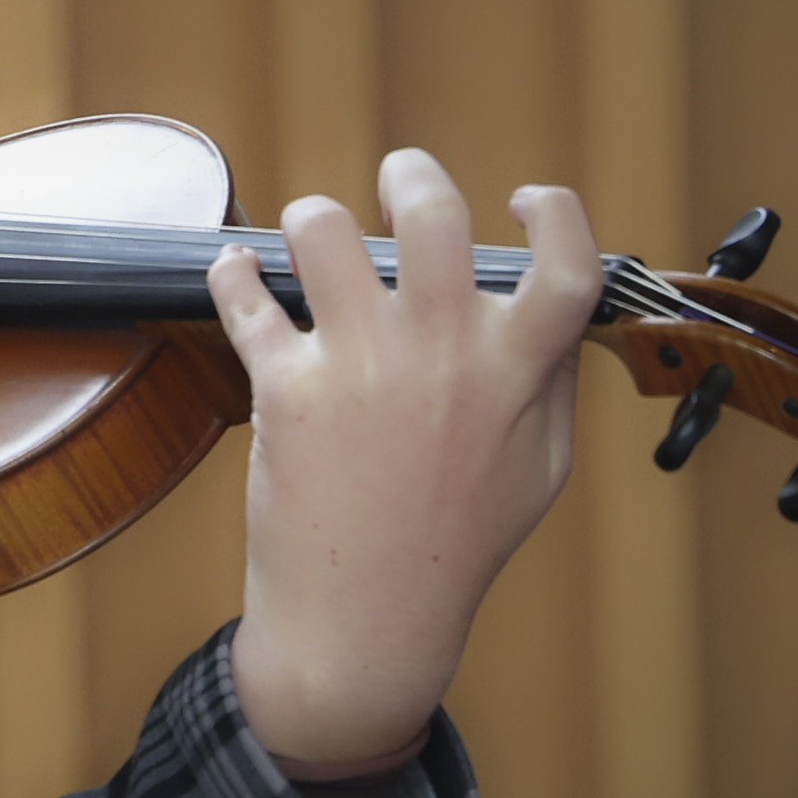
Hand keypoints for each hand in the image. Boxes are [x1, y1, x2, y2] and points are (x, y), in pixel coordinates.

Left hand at [208, 149, 601, 762]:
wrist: (364, 623)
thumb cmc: (452, 547)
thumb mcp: (538, 472)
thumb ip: (550, 387)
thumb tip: (557, 319)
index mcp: (513, 374)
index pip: (566, 269)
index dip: (556, 214)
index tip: (525, 198)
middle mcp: (439, 359)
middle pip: (433, 219)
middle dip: (410, 174)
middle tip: (397, 177)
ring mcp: (359, 369)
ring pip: (323, 234)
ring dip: (313, 216)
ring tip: (311, 232)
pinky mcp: (286, 392)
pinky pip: (246, 300)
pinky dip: (231, 274)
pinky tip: (235, 270)